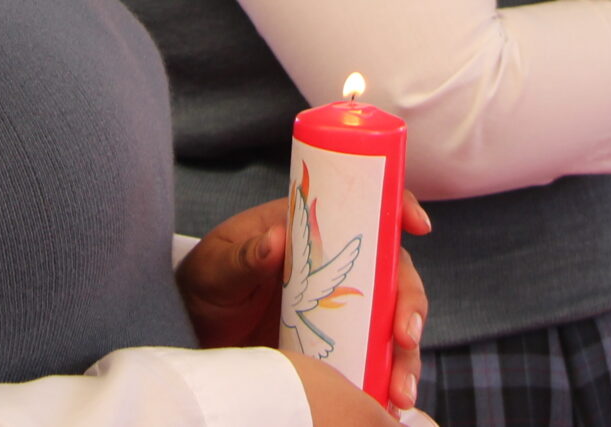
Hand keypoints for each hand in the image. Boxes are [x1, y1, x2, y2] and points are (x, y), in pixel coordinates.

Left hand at [184, 192, 432, 413]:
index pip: (365, 208)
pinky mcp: (337, 342)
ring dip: (406, 354)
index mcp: (311, 229)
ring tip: (401, 391)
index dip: (397, 209)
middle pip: (392, 273)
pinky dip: (388, 378)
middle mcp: (335, 264)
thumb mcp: (217, 266)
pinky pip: (373, 356)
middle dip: (410, 304)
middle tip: (406, 337)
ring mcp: (340, 305)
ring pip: (390, 320)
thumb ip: (244, 255)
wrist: (192, 331)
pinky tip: (389, 402)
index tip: (418, 226)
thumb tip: (276, 240)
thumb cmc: (205, 283)